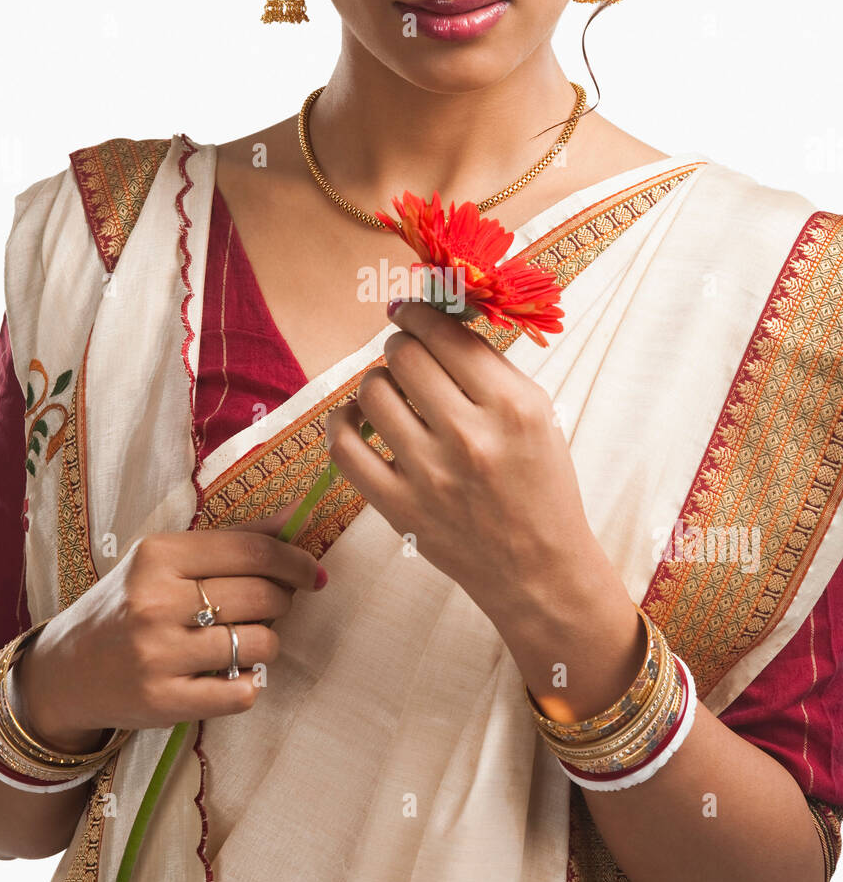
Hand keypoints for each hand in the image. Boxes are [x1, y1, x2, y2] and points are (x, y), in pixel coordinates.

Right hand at [15, 499, 324, 752]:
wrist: (65, 670)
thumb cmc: (127, 604)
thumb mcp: (166, 559)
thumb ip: (235, 537)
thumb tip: (300, 511)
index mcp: (158, 555)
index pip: (252, 550)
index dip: (294, 560)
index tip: (312, 571)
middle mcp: (155, 602)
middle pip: (261, 595)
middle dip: (284, 600)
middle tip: (276, 605)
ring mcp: (158, 655)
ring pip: (258, 643)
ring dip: (268, 642)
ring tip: (247, 640)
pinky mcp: (162, 702)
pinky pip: (240, 694)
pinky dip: (249, 685)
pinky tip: (233, 675)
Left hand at [324, 298, 594, 623]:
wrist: (538, 569)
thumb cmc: (539, 485)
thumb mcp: (537, 414)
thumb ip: (489, 366)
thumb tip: (432, 317)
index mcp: (512, 406)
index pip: (444, 333)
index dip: (418, 313)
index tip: (408, 312)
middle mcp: (470, 436)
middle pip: (402, 355)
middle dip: (399, 346)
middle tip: (406, 356)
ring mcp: (430, 474)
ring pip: (371, 391)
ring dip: (376, 383)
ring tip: (391, 393)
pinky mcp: (399, 506)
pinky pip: (344, 446)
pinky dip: (341, 423)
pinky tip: (355, 420)